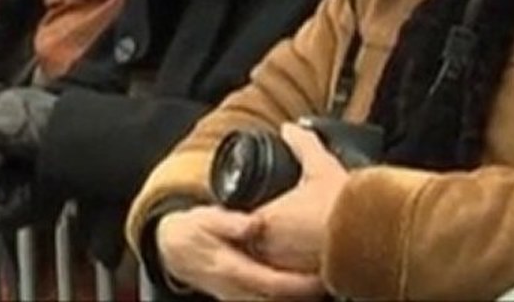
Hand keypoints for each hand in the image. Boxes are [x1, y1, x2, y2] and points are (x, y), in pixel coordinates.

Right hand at [157, 206, 322, 300]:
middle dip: (309, 293)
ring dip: (303, 295)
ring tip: (331, 281)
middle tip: (338, 277)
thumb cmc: (194, 231)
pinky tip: (311, 285)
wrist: (175, 250)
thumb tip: (252, 223)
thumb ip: (227, 221)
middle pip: (282, 300)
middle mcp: (239, 290)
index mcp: (232, 270)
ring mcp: (242, 297)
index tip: (323, 274)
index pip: (273, 284)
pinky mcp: (246, 296)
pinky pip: (273, 300)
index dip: (300, 284)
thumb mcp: (204, 219)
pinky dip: (293, 295)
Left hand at [253, 124, 348, 274]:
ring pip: (272, 264)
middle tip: (282, 225)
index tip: (265, 208)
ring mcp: (288, 270)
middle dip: (265, 235)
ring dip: (281, 253)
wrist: (375, 232)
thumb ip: (302, 144)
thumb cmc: (344, 204)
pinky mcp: (308, 283)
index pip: (242, 222)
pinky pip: (293, 278)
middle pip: (253, 246)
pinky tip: (313, 257)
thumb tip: (291, 129)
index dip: (253, 214)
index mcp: (266, 221)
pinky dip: (299, 267)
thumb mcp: (320, 165)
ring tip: (298, 241)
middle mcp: (271, 251)